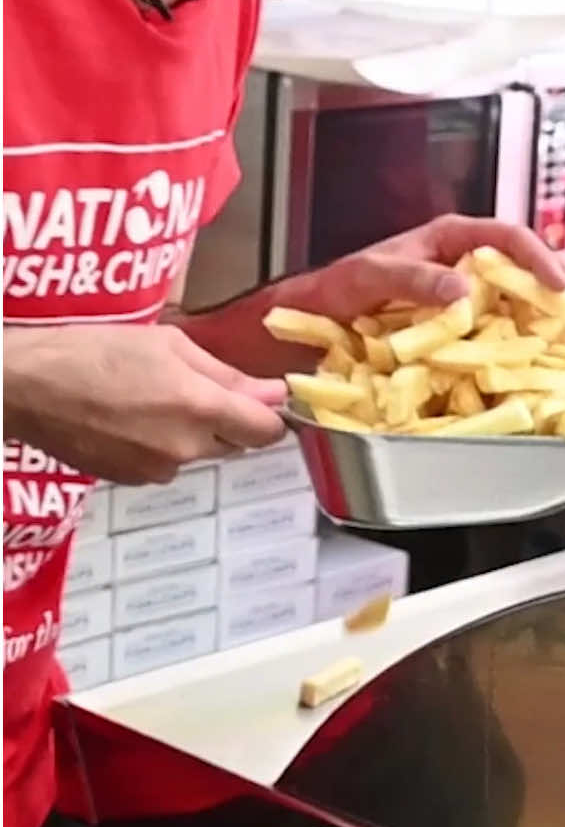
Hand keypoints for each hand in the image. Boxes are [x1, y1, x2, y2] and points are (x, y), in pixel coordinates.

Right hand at [3, 324, 285, 484]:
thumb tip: (274, 393)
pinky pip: (167, 463)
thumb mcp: (169, 344)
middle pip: (235, 444)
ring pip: (199, 453)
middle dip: (230, 419)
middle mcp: (183, 448)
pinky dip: (163, 444)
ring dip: (194, 432)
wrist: (29, 387)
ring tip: (155, 397)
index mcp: (198, 408)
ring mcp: (156, 470)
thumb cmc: (95, 352)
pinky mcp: (131, 481)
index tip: (267, 397)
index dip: (272, 415)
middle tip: (198, 386)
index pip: (265, 431)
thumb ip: (226, 374)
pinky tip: (135, 418)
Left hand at [280, 215, 564, 347]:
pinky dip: (545, 347)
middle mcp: (469, 266)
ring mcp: (473, 299)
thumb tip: (461, 289)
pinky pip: (513, 334)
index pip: (508, 239)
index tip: (560, 289)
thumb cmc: (335, 289)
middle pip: (536, 270)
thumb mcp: (369, 277)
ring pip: (534, 302)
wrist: (310, 322)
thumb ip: (413, 279)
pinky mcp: (469, 333)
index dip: (539, 261)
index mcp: (451, 240)